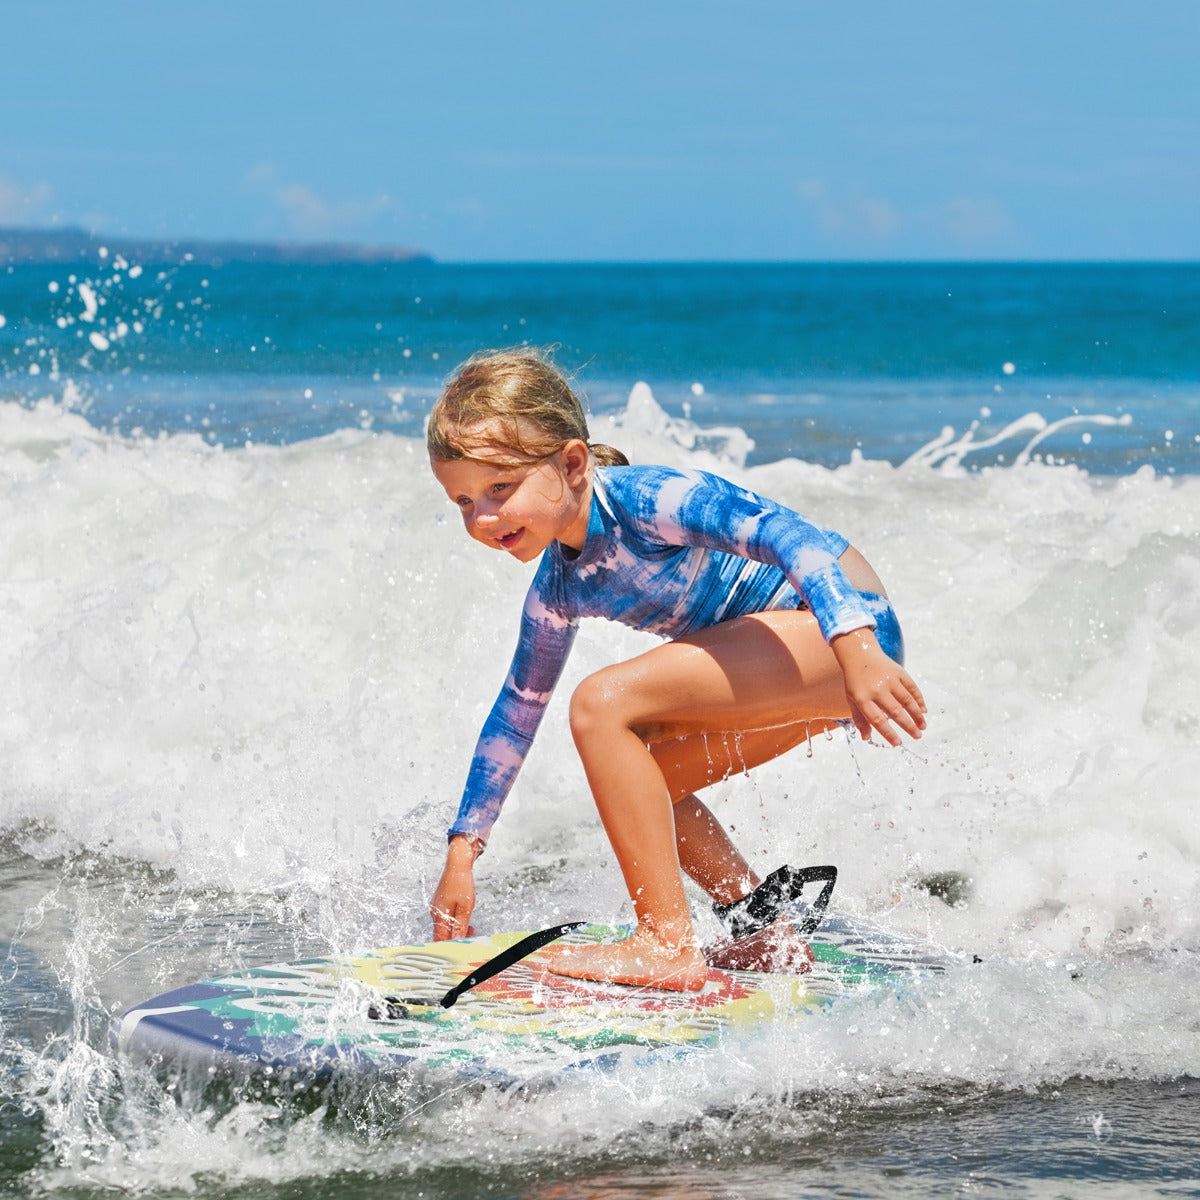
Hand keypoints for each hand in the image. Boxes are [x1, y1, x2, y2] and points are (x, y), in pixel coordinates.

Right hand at [430, 835, 479, 939]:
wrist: (457, 864)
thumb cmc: (462, 883)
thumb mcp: (465, 907)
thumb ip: (460, 926)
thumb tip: (457, 941)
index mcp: (439, 915)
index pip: (440, 939)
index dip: (450, 946)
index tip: (462, 946)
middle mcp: (434, 912)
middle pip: (442, 933)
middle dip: (457, 937)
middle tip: (472, 933)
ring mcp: (436, 907)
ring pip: (445, 925)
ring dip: (457, 928)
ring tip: (471, 925)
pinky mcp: (439, 902)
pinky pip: (445, 916)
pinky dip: (454, 920)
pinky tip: (463, 915)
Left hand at [831, 628, 926, 746]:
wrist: (859, 654)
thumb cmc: (855, 681)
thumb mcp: (852, 699)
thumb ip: (859, 718)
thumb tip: (866, 738)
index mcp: (862, 698)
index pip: (877, 719)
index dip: (888, 733)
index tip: (898, 743)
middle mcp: (876, 689)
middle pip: (895, 711)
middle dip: (908, 726)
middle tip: (917, 736)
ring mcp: (888, 680)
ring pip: (907, 700)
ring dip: (917, 715)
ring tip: (922, 726)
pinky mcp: (898, 672)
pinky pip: (912, 688)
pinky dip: (919, 700)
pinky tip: (923, 710)